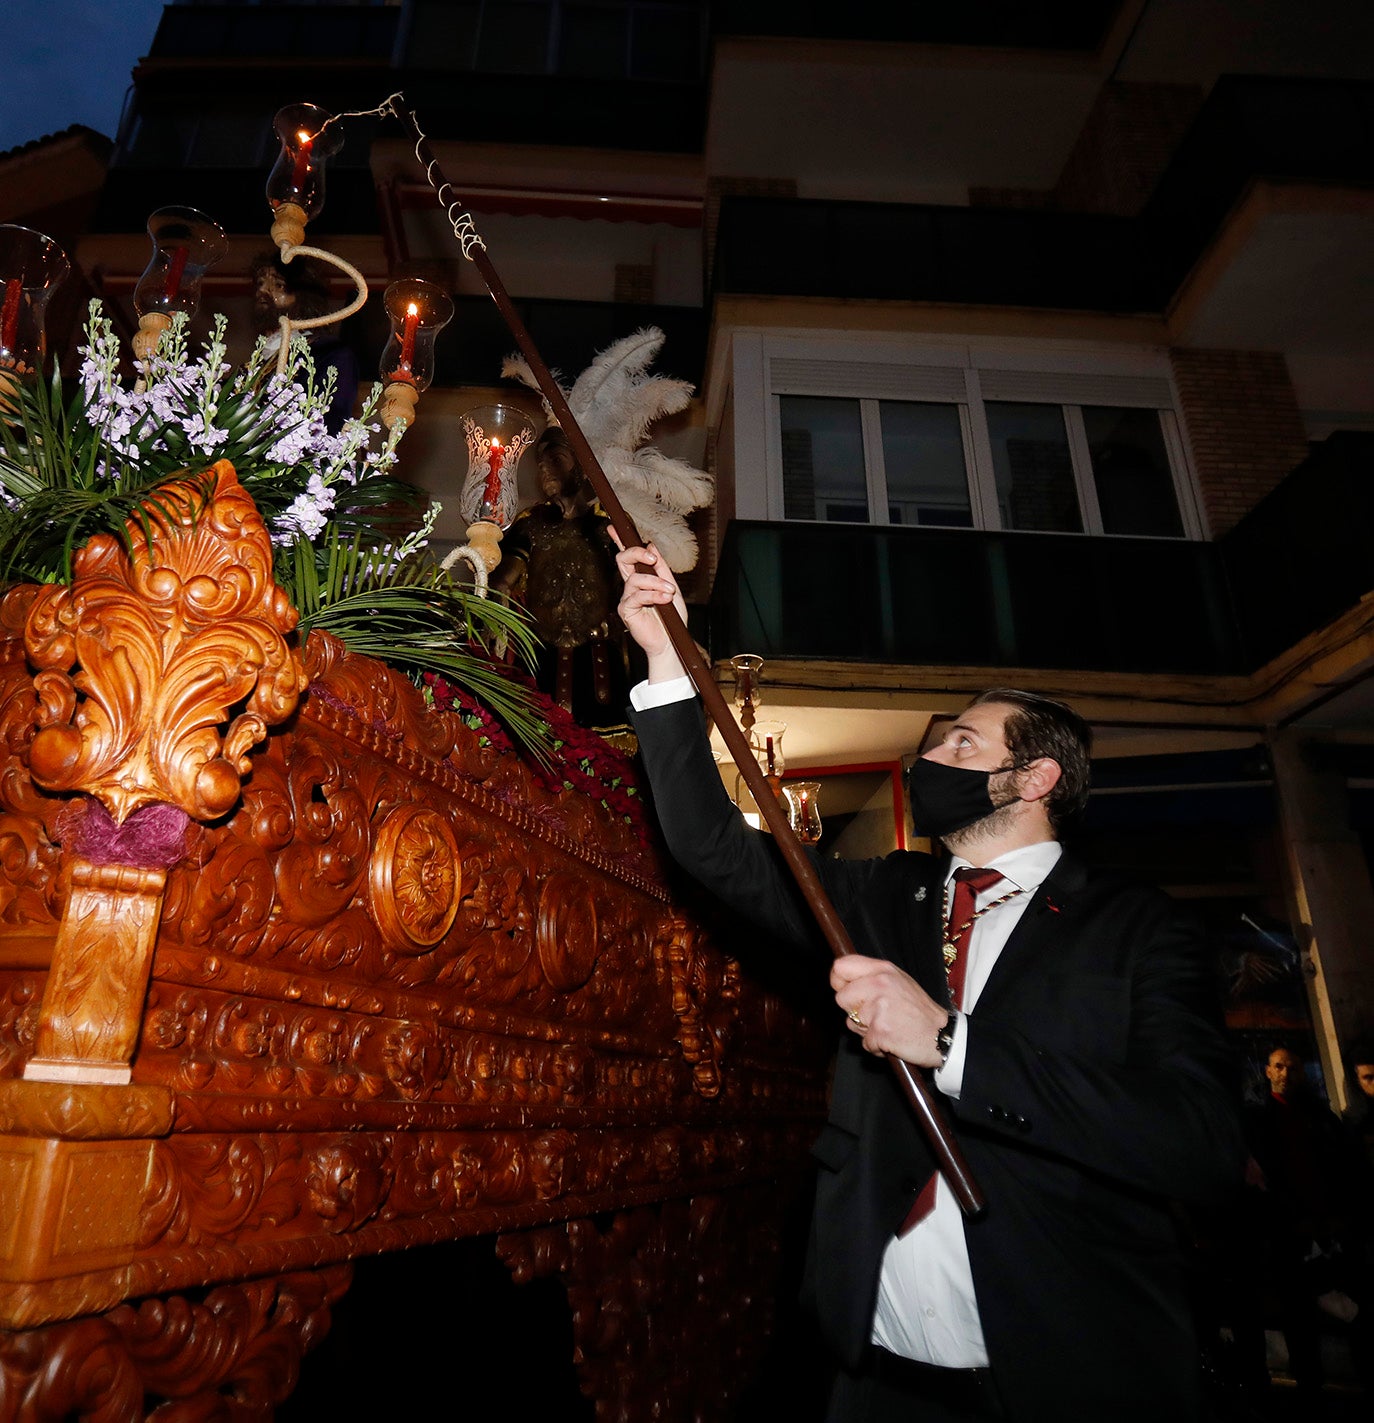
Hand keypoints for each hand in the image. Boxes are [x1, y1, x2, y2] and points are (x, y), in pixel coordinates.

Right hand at [610, 533, 687, 680]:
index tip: (613, 527)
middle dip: (636, 553)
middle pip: (622, 559)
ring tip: (668, 593)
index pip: (627, 556)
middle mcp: (630, 586)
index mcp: (640, 578)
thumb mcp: (671, 586)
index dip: (619, 540)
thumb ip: (661, 568)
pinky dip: (653, 594)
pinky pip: (637, 595)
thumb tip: (651, 546)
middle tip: (652, 559)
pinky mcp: (626, 610)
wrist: (671, 640)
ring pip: (634, 578)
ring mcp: (626, 598)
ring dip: (655, 583)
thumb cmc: (671, 617)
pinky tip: (663, 600)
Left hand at [830, 955, 948, 1065]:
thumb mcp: (899, 981)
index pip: (840, 967)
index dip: (838, 981)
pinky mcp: (880, 1030)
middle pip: (841, 998)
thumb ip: (871, 977)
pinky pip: (864, 1042)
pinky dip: (876, 1045)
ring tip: (888, 1026)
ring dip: (866, 1030)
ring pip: (851, 1022)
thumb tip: (842, 980)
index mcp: (882, 969)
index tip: (846, 990)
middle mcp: (879, 984)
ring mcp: (878, 1007)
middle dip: (854, 1011)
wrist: (942, 1035)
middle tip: (876, 1014)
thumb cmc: (919, 1010)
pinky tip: (892, 1038)